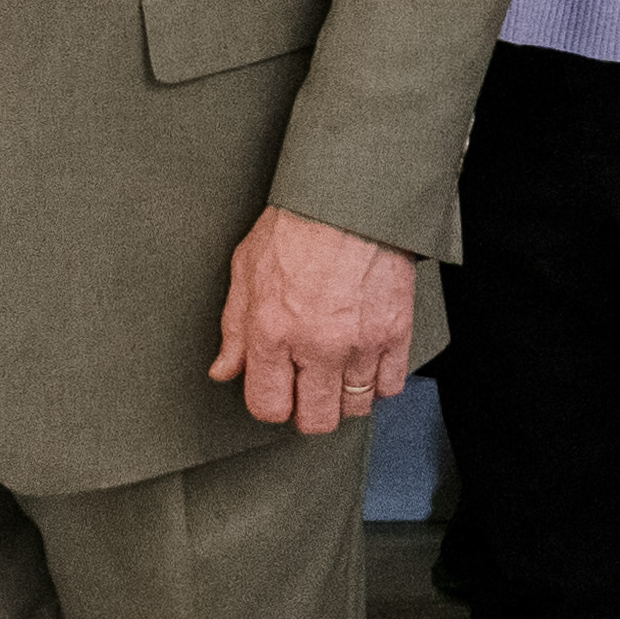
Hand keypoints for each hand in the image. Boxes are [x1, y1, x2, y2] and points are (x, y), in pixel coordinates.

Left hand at [214, 206, 418, 437]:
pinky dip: (378, 382)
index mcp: (273, 332)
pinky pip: (390, 386)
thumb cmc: (298, 225)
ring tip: (336, 375)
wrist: (350, 198)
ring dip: (343, 398)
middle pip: (315, 420)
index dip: (271, 405)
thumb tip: (225, 368)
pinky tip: (365, 364)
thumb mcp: (246, 270)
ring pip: (355, 408)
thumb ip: (234, 329)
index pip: (268, 406)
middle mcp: (316, 345)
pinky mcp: (394, 333)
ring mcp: (359, 343)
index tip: (277, 394)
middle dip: (307, 412)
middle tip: (307, 391)